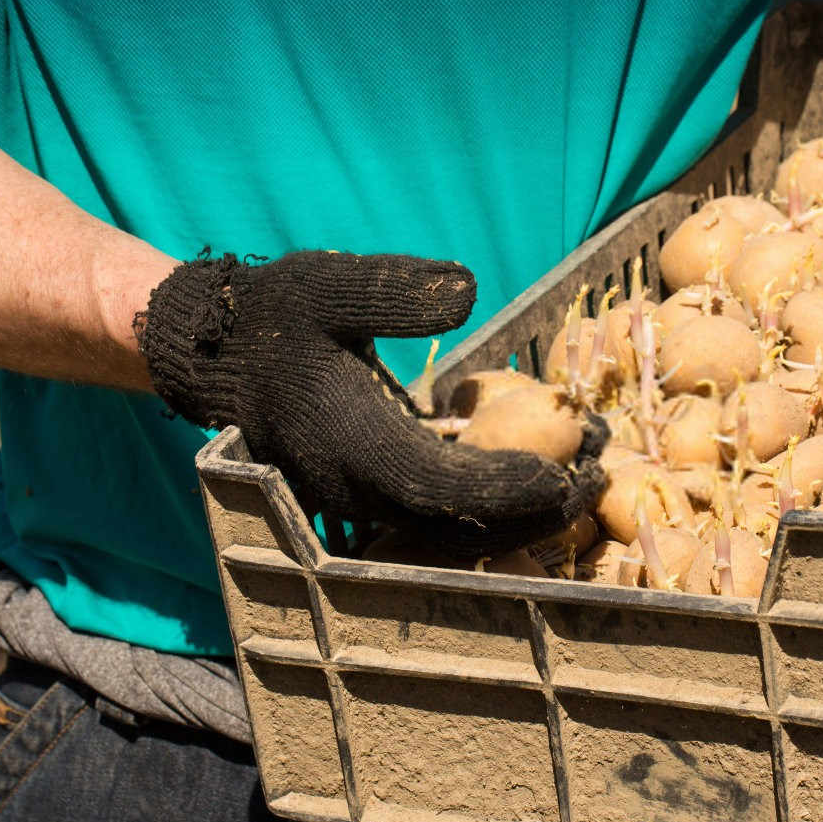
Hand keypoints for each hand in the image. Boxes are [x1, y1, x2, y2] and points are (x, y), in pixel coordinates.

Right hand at [137, 250, 605, 557]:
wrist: (223, 355)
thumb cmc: (279, 315)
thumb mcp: (329, 283)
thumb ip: (391, 287)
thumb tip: (468, 291)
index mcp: (349, 443)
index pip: (437, 487)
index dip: (503, 487)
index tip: (564, 470)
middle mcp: (356, 489)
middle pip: (456, 528)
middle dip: (533, 510)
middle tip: (599, 479)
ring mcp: (362, 504)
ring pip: (451, 538)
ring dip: (521, 519)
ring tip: (584, 485)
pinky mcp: (373, 500)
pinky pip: (440, 528)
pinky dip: (494, 518)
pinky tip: (541, 493)